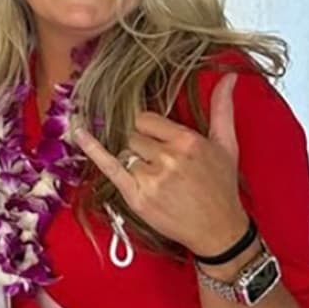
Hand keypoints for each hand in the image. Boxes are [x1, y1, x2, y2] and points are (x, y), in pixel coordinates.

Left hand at [74, 75, 248, 256]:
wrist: (218, 230)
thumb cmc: (221, 188)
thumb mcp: (227, 145)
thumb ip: (222, 109)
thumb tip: (228, 77)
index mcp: (187, 141)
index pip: (146, 119)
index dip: (147, 128)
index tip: (154, 138)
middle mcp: (168, 158)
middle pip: (133, 136)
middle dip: (140, 145)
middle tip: (156, 161)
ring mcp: (150, 178)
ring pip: (124, 151)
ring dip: (131, 158)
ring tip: (150, 172)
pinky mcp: (137, 196)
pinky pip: (110, 167)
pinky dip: (93, 149)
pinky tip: (80, 133)